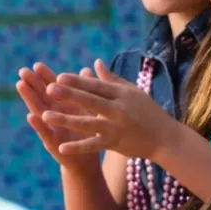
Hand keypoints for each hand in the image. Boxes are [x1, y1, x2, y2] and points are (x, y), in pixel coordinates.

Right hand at [16, 63, 100, 168]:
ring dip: (29, 98)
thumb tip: (87, 69)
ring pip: (38, 110)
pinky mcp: (52, 143)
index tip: (37, 65)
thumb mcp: (88, 109)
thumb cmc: (86, 132)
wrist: (87, 159)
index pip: (52, 88)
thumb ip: (85, 90)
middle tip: (23, 71)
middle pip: (41, 96)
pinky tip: (30, 116)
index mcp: (62, 105)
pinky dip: (38, 124)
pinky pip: (44, 132)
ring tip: (20, 85)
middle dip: (32, 84)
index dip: (44, 77)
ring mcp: (50, 128)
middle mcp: (53, 114)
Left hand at [44, 59, 175, 161]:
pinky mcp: (115, 143)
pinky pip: (93, 145)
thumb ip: (111, 79)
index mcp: (121, 94)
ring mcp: (116, 127)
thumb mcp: (132, 92)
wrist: (165, 138)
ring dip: (66, 120)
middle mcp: (118, 109)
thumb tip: (95, 62)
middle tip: (48, 89)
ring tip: (45, 116)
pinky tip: (61, 147)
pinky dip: (77, 147)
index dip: (77, 81)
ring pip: (87, 123)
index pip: (96, 86)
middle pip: (90, 101)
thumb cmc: (148, 112)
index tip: (58, 76)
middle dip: (68, 95)